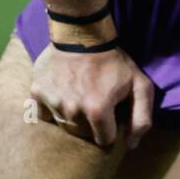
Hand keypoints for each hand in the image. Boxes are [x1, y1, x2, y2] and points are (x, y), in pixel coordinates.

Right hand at [30, 42, 153, 148]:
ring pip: (64, 124)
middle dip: (90, 124)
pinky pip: (43, 114)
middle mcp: (72, 110)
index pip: (104, 140)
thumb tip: (131, 145)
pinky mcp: (37, 92)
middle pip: (82, 134)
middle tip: (94, 102)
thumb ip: (142, 119)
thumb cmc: (114, 60)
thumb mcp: (140, 85)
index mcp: (97, 110)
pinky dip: (51, 108)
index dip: (110, 128)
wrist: (82, 33)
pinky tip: (61, 94)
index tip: (110, 113)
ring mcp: (52, 101)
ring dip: (72, 115)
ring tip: (79, 94)